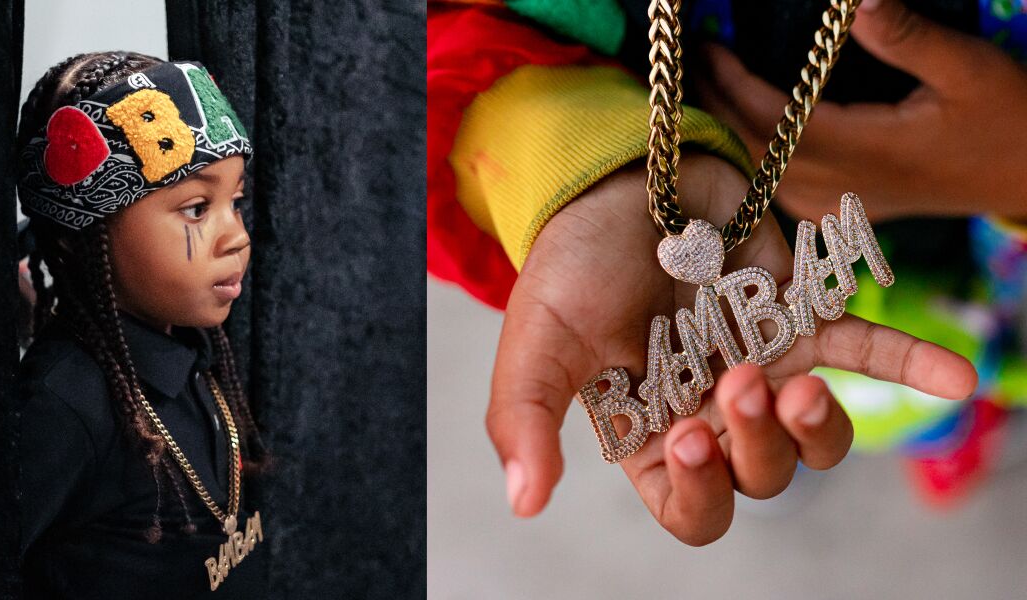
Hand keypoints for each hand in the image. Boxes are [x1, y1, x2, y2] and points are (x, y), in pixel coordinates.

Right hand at [486, 152, 976, 544]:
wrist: (620, 176)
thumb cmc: (571, 264)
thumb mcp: (534, 342)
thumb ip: (524, 422)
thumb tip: (525, 504)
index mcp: (650, 432)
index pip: (691, 509)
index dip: (701, 492)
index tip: (685, 435)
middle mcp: (713, 413)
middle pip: (763, 480)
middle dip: (758, 444)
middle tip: (736, 380)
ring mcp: (764, 366)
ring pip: (818, 440)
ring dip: (821, 428)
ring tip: (802, 387)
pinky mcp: (803, 315)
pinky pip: (866, 348)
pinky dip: (911, 361)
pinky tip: (955, 376)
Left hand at [693, 0, 1026, 221]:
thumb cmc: (1007, 121)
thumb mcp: (970, 68)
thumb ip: (908, 37)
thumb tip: (854, 1)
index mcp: (864, 153)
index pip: (771, 120)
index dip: (729, 84)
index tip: (705, 48)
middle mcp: (836, 187)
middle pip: (751, 147)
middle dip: (712, 103)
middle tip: (684, 60)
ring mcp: (831, 206)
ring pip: (755, 170)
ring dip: (725, 125)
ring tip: (699, 83)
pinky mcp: (832, 212)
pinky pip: (770, 184)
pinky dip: (747, 150)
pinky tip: (733, 121)